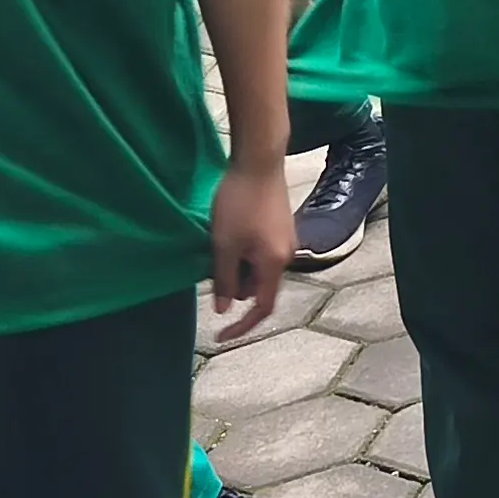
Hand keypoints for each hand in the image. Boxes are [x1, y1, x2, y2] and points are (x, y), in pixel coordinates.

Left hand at [209, 155, 292, 342]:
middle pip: (258, 287)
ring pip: (258, 269)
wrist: (259, 161)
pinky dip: (245, 253)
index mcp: (274, 263)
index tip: (221, 336)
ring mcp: (286, 240)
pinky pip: (262, 253)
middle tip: (211, 266)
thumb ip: (223, 279)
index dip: (242, 326)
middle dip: (234, 286)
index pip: (262, 307)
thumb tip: (223, 309)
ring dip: (238, 267)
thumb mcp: (223, 244)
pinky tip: (231, 232)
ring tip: (220, 242)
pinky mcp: (282, 226)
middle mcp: (287, 255)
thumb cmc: (239, 202)